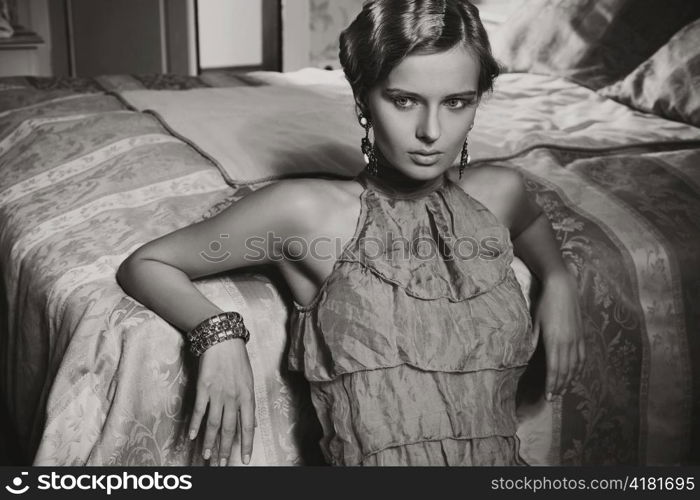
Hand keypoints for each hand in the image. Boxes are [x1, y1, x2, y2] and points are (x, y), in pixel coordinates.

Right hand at [188, 339, 255, 465]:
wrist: (222, 339)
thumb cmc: (237, 359)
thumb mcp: (249, 380)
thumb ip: (249, 402)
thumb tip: (252, 424)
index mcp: (247, 395)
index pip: (248, 425)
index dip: (246, 444)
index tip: (244, 459)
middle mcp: (233, 397)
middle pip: (229, 428)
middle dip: (225, 449)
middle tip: (222, 464)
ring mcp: (218, 393)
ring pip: (213, 423)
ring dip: (209, 442)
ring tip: (206, 457)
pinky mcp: (203, 387)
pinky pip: (199, 410)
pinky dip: (195, 425)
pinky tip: (192, 436)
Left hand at [534, 272, 585, 399]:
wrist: (563, 288)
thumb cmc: (544, 304)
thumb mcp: (534, 322)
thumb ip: (532, 340)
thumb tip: (527, 356)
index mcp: (554, 341)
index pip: (554, 369)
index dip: (551, 384)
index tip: (548, 396)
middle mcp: (568, 343)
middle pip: (565, 371)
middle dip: (559, 386)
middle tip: (553, 397)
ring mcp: (576, 339)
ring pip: (575, 366)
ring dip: (569, 379)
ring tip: (562, 390)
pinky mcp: (581, 334)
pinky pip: (582, 356)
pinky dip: (578, 368)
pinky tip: (575, 373)